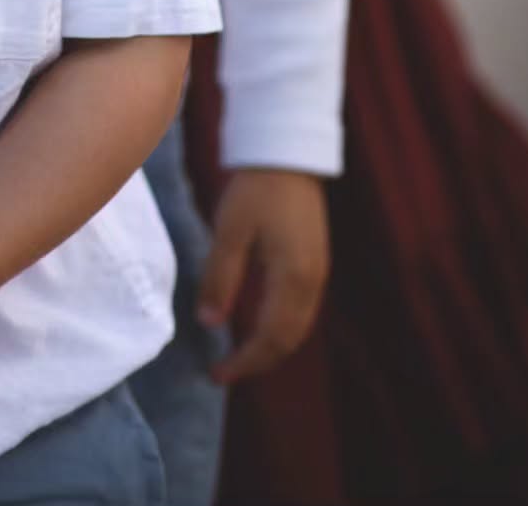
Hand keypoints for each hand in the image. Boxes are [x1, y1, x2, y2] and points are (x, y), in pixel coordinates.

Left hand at [199, 169, 329, 382]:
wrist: (287, 152)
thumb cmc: (255, 189)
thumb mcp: (229, 231)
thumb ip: (220, 278)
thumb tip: (210, 324)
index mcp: (293, 279)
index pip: (270, 338)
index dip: (244, 361)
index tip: (217, 374)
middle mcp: (312, 282)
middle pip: (289, 339)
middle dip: (258, 360)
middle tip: (225, 370)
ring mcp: (317, 271)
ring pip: (297, 326)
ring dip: (270, 345)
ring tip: (238, 352)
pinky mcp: (314, 260)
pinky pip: (299, 308)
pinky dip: (279, 325)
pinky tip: (256, 320)